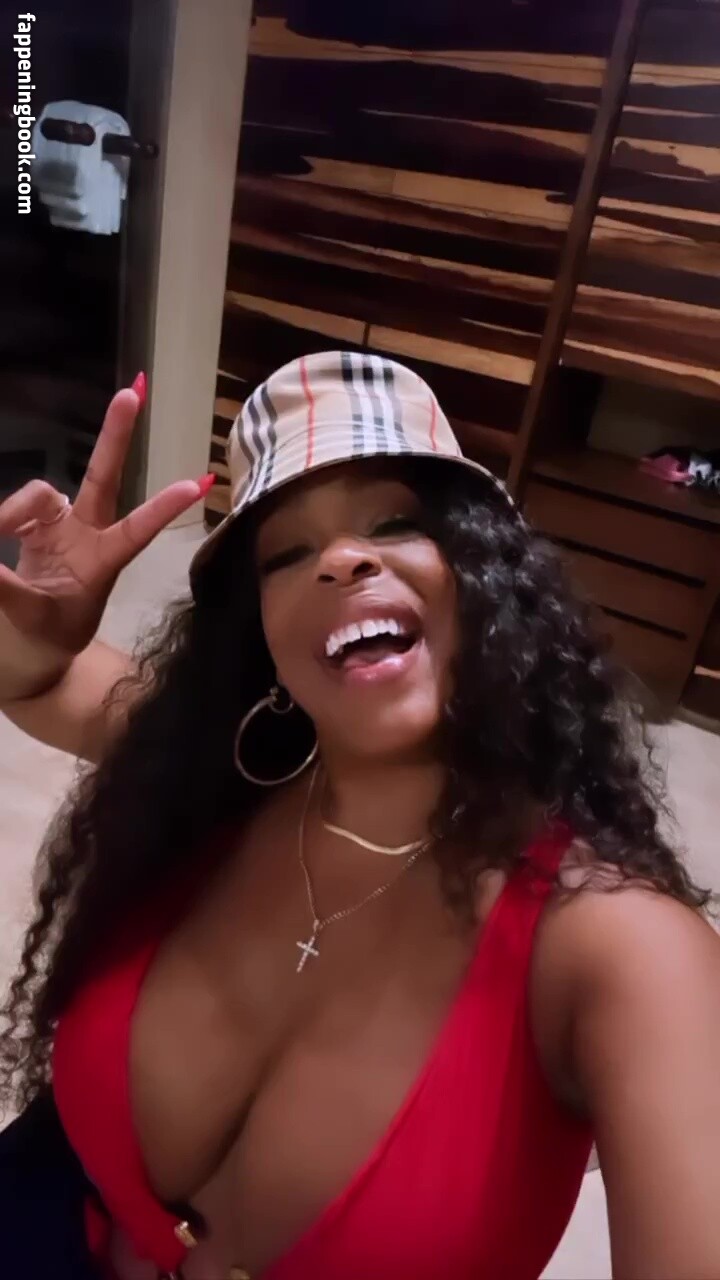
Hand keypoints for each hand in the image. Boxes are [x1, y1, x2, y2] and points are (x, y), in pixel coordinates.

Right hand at [0, 377, 212, 688]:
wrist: (30, 653)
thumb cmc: (48, 641)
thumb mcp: (33, 619)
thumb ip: (7, 588)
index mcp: (103, 562)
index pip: (137, 531)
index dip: (162, 508)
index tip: (199, 483)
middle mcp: (87, 535)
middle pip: (102, 476)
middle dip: (115, 433)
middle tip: (135, 389)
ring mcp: (59, 528)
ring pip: (41, 492)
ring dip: (14, 510)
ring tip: (2, 535)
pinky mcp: (32, 529)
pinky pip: (14, 508)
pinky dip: (4, 518)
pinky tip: (1, 536)